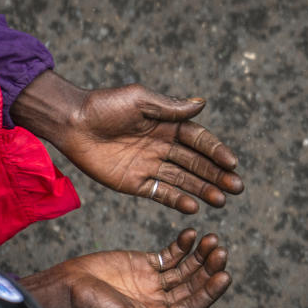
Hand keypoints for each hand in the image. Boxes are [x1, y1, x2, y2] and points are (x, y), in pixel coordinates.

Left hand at [11, 72, 243, 212]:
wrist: (70, 123)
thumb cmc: (104, 105)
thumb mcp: (140, 100)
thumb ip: (170, 108)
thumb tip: (202, 104)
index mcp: (168, 125)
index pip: (199, 141)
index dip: (216, 151)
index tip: (232, 163)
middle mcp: (163, 147)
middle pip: (196, 164)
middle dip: (217, 175)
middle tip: (237, 188)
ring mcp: (150, 166)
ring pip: (183, 181)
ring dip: (203, 190)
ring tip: (221, 201)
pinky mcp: (135, 183)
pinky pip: (160, 193)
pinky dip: (177, 201)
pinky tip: (193, 207)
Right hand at [20, 229, 229, 307]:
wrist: (68, 287)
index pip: (193, 306)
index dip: (210, 293)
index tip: (224, 275)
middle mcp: (161, 301)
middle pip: (193, 284)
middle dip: (208, 269)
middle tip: (221, 251)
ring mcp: (154, 281)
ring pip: (185, 267)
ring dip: (200, 255)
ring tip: (212, 239)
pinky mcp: (145, 263)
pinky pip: (170, 254)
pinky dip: (182, 244)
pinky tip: (192, 233)